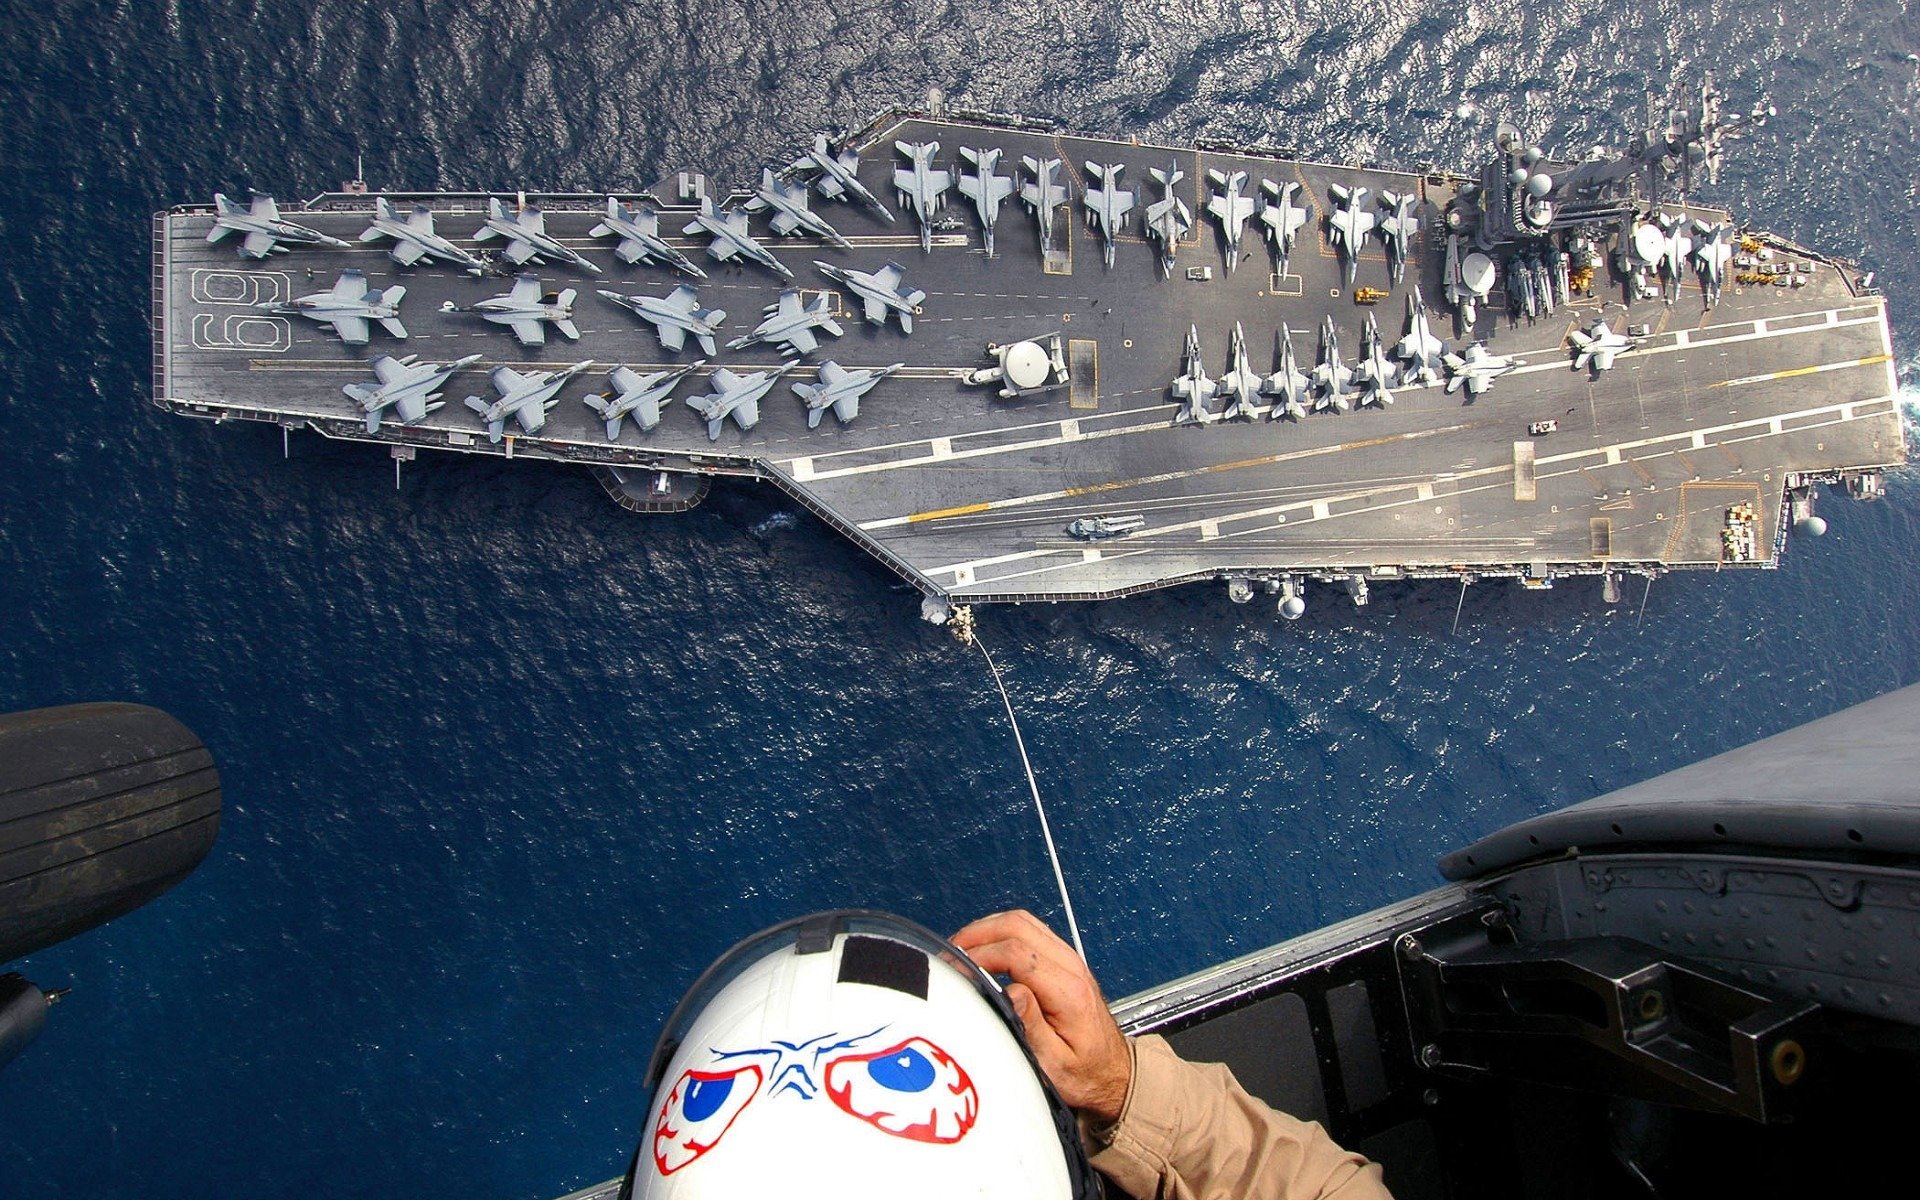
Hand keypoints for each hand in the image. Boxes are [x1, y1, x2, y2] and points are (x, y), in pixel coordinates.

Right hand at [951, 909, 1131, 1122]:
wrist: (1113, 1072)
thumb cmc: (1085, 1073)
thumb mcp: (1054, 1064)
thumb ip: (1031, 1026)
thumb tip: (1009, 992)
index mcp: (1069, 992)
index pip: (1017, 952)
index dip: (981, 954)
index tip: (958, 969)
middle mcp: (1072, 967)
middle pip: (1018, 925)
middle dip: (978, 934)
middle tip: (952, 952)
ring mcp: (1070, 959)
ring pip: (1023, 921)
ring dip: (988, 929)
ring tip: (962, 948)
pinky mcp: (1064, 960)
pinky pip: (1030, 930)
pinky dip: (1001, 932)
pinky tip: (985, 948)